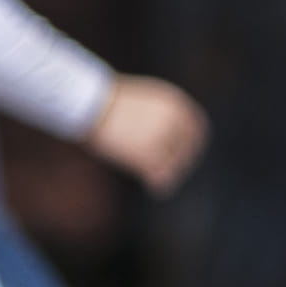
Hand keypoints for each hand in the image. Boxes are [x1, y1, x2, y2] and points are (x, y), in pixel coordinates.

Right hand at [88, 75, 211, 191]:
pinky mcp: (147, 153)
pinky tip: (155, 188)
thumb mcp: (144, 98)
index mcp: (175, 103)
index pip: (196, 128)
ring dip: (169, 174)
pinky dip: (158, 183)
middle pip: (187, 149)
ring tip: (160, 182)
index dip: (192, 144)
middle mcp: (174, 119)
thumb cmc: (108, 98)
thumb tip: (164, 128)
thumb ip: (160, 112)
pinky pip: (159, 173)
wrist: (89, 101)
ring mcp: (162, 136)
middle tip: (171, 172)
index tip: (185, 155)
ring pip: (174, 163)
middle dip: (181, 162)